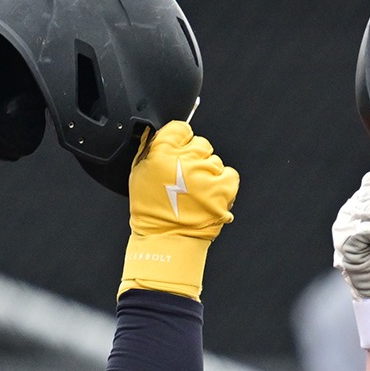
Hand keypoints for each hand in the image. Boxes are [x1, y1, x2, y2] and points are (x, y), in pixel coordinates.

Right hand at [121, 121, 239, 299]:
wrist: (166, 241)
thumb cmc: (151, 211)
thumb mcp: (139, 174)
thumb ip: (152, 149)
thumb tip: (161, 133)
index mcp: (161, 153)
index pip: (180, 128)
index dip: (180, 140)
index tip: (179, 152)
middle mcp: (184, 160)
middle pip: (200, 144)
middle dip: (195, 159)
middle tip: (186, 179)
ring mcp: (205, 175)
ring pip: (215, 161)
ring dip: (209, 174)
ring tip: (196, 192)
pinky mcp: (222, 189)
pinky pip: (230, 175)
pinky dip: (224, 184)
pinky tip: (210, 195)